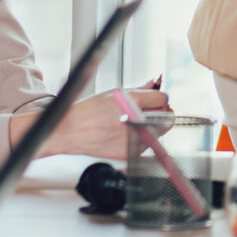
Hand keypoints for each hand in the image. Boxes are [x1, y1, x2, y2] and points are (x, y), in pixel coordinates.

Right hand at [38, 89, 166, 158]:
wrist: (70, 131)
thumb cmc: (89, 111)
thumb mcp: (114, 93)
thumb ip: (139, 89)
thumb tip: (154, 83)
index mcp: (133, 102)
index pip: (162, 99)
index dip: (159, 97)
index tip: (155, 99)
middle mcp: (135, 121)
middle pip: (166, 116)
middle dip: (160, 111)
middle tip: (150, 111)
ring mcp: (133, 139)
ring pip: (159, 131)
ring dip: (151, 126)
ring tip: (133, 122)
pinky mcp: (130, 153)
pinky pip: (147, 144)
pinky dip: (142, 138)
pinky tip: (126, 133)